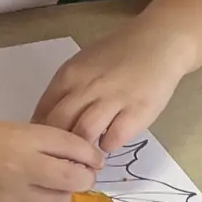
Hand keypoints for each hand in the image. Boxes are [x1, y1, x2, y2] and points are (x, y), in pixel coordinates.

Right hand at [0, 117, 102, 201]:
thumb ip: (32, 142)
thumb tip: (64, 156)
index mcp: (24, 138)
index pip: (76, 148)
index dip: (90, 155)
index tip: (93, 158)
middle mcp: (24, 169)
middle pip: (76, 180)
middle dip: (84, 178)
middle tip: (80, 175)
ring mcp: (12, 197)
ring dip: (61, 195)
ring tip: (50, 186)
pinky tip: (22, 195)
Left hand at [32, 25, 192, 150]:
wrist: (160, 41)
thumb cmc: (118, 56)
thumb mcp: (82, 66)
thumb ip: (64, 92)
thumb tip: (44, 124)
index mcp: (69, 76)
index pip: (42, 114)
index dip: (41, 136)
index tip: (46, 148)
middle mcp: (86, 87)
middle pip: (59, 128)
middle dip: (58, 149)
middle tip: (65, 160)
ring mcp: (112, 99)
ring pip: (84, 135)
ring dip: (83, 151)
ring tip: (87, 157)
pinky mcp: (136, 112)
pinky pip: (113, 139)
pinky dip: (108, 146)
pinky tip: (110, 142)